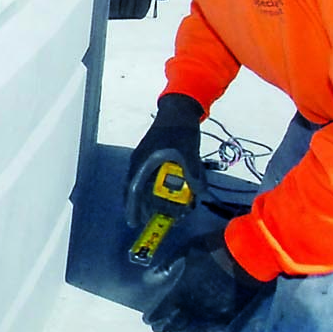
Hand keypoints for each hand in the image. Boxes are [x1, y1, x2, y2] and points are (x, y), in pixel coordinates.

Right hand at [125, 93, 207, 227]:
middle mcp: (140, 163)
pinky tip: (168, 195)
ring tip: (160, 212)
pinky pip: (151, 178)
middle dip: (141, 207)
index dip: (132, 207)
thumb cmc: (180, 130)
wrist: (180, 109)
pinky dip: (157, 189)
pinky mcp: (154, 158)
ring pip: (143, 185)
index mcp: (143, 161)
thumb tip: (200, 193)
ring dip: (150, 199)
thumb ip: (193, 173)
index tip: (134, 222)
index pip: (133, 189)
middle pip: (136, 190)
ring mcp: (146, 160)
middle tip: (148, 221)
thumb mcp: (188, 152)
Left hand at [143, 230, 273, 331]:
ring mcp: (213, 314)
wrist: (250, 255)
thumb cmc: (215, 248)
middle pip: (175, 323)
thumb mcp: (186, 249)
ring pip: (193, 330)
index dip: (153, 316)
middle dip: (164, 326)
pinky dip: (203, 330)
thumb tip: (152, 277)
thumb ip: (167, 263)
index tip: (147, 319)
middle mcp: (195, 307)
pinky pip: (213, 329)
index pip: (162, 310)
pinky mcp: (230, 316)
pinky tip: (199, 330)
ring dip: (181, 331)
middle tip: (158, 327)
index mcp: (182, 291)